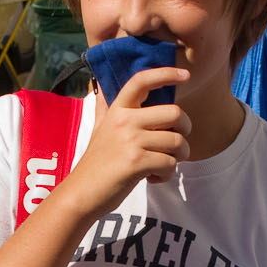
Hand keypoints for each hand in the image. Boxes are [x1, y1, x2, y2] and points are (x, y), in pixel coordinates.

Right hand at [53, 66, 189, 217]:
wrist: (81, 193)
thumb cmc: (95, 163)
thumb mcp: (98, 128)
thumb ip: (104, 107)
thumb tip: (100, 84)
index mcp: (118, 110)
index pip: (142, 81)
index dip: (166, 73)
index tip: (185, 75)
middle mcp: (124, 121)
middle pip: (175, 113)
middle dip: (185, 130)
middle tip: (175, 144)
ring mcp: (130, 141)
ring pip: (177, 142)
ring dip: (178, 157)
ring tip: (163, 164)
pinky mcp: (136, 163)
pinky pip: (170, 163)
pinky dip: (167, 174)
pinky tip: (153, 177)